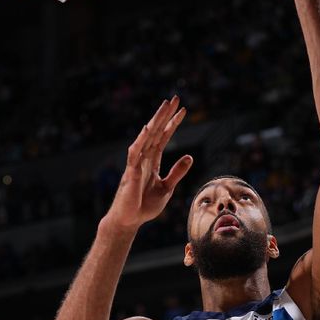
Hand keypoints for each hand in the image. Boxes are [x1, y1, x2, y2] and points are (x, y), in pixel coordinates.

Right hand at [105, 96, 192, 229]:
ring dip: (156, 121)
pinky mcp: (131, 173)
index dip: (172, 123)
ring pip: (147, 137)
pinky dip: (142, 140)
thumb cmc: (144, 205)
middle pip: (156, 132)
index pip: (164, 137)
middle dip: (165, 115)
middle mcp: (144, 158)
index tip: (182, 110)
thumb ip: (177, 172)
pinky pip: (136, 153)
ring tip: (165, 106)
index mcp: (152, 161)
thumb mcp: (167, 187)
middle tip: (175, 98)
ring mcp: (136, 163)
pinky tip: (148, 128)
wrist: (129, 220)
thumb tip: (190, 156)